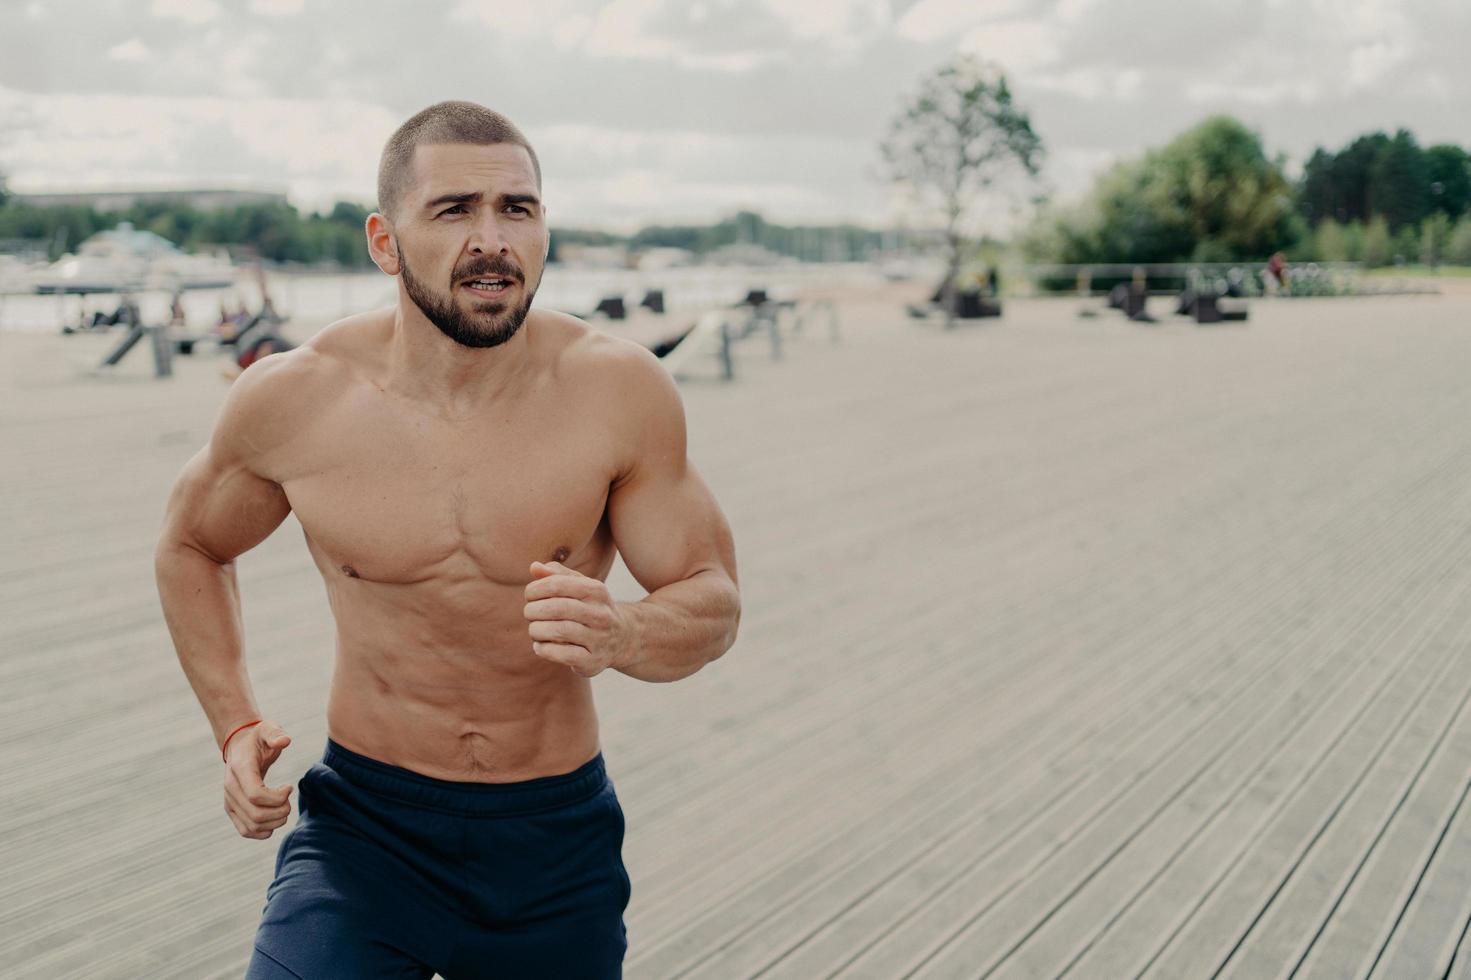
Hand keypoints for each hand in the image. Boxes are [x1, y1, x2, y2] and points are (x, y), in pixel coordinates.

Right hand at [222, 720, 292, 839]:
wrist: (240, 747)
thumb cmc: (257, 738)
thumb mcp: (267, 729)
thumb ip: (276, 733)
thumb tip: (284, 741)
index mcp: (240, 770)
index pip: (256, 795)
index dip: (278, 797)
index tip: (289, 787)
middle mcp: (230, 789)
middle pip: (256, 814)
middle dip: (280, 811)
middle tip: (289, 800)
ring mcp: (229, 801)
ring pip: (252, 826)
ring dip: (275, 822)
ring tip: (284, 807)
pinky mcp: (232, 810)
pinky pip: (246, 831)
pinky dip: (264, 831)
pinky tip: (275, 818)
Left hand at [523, 561, 630, 676]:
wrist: (623, 638)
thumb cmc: (592, 608)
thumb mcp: (581, 587)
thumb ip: (557, 575)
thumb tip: (534, 567)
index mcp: (597, 591)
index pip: (558, 584)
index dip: (536, 589)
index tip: (529, 595)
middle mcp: (601, 614)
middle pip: (557, 608)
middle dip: (534, 610)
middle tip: (529, 613)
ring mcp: (599, 639)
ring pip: (559, 631)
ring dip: (537, 630)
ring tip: (534, 629)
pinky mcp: (592, 661)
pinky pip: (563, 655)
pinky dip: (544, 649)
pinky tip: (540, 645)